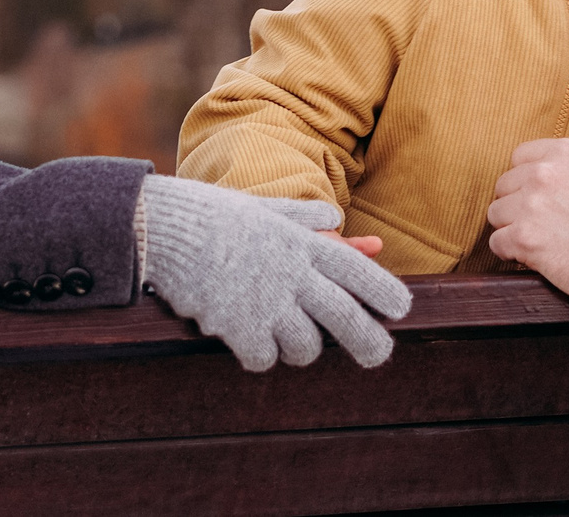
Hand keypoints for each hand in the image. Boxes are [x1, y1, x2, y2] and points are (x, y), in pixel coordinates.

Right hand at [137, 178, 411, 371]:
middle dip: (369, 343)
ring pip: (306, 347)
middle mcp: (292, 274)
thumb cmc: (215, 216)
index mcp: (302, 242)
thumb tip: (340, 222)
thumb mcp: (266, 209)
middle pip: (346, 318)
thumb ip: (305, 219)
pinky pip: (264, 358)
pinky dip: (260, 356)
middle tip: (378, 357)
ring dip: (301, 349)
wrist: (166, 229)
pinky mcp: (239, 327)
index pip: (357, 272)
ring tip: (286, 339)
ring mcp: (267, 303)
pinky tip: (249, 343)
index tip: (402, 311)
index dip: (384, 292)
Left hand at [487, 138, 568, 313]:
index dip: (525, 180)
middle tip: (537, 225)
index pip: (520, 156)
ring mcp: (532, 204)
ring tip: (536, 243)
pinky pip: (497, 244)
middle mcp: (545, 172)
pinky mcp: (525, 239)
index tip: (536, 197)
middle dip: (516, 205)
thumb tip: (553, 177)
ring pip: (496, 214)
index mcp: (566, 152)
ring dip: (511, 229)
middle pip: (504, 185)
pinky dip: (510, 254)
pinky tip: (531, 259)